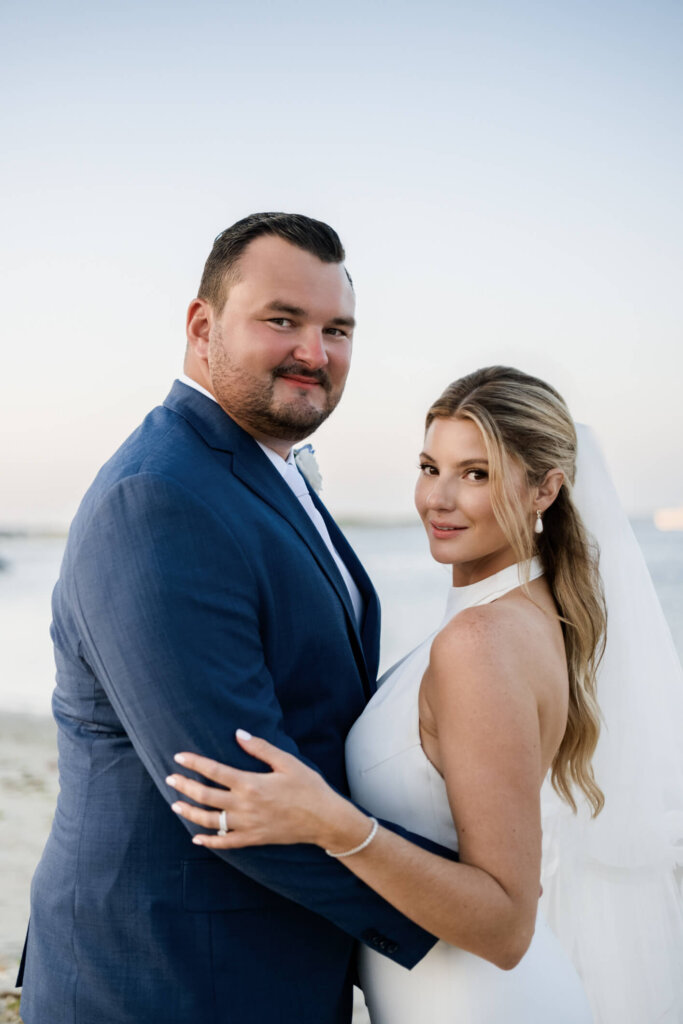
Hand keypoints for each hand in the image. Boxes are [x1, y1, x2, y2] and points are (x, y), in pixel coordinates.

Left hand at [166, 730, 362, 850]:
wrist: (325, 819)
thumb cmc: (308, 787)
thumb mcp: (287, 762)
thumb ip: (260, 748)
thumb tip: (238, 734)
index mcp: (250, 783)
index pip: (214, 771)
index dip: (194, 763)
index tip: (178, 756)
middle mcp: (244, 805)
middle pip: (205, 796)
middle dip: (184, 786)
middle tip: (170, 778)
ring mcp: (247, 825)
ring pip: (210, 821)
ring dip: (190, 812)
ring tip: (176, 805)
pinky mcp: (254, 839)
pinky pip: (226, 843)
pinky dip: (210, 841)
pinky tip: (197, 838)